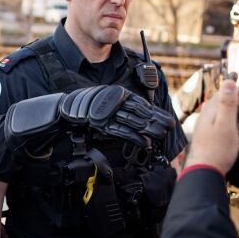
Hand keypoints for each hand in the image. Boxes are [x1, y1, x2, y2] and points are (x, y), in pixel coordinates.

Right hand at [59, 85, 174, 146]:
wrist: (68, 109)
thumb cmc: (90, 107)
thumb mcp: (110, 103)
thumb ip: (124, 107)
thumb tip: (144, 115)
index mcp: (119, 94)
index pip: (141, 105)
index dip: (156, 113)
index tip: (168, 120)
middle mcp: (115, 102)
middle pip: (140, 112)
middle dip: (156, 120)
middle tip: (170, 127)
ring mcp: (108, 112)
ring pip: (133, 121)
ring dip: (148, 129)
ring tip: (161, 135)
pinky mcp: (101, 124)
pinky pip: (121, 131)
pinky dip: (134, 137)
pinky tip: (145, 143)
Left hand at [185, 79, 238, 173]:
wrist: (205, 171)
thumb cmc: (215, 149)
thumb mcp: (225, 123)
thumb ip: (227, 103)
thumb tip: (228, 80)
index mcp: (212, 108)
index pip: (230, 92)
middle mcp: (212, 115)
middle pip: (236, 107)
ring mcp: (215, 126)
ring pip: (237, 120)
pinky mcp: (219, 137)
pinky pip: (235, 131)